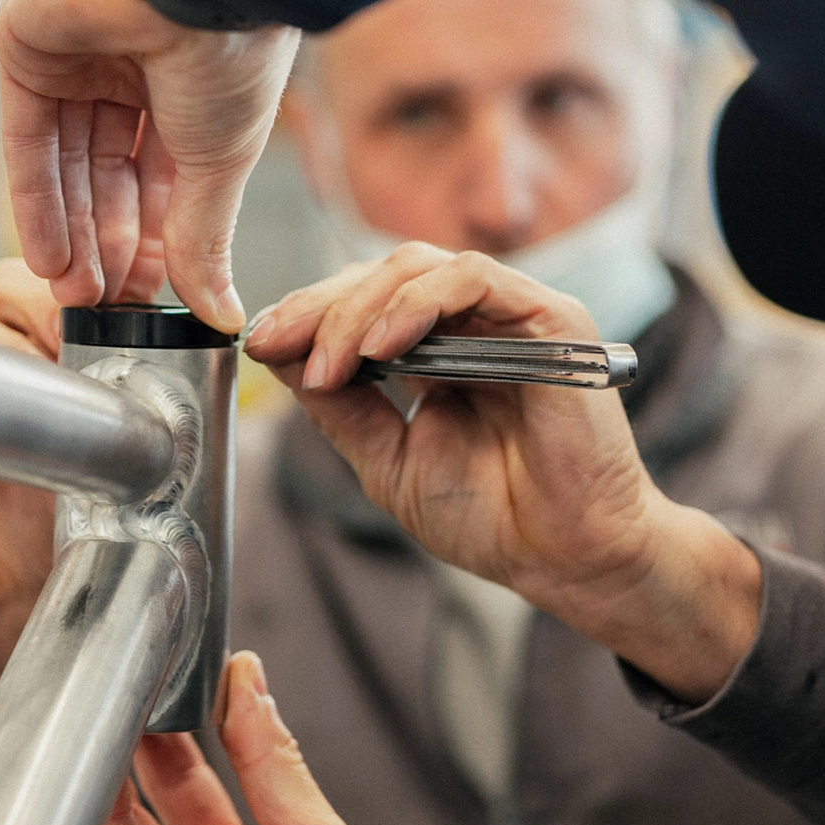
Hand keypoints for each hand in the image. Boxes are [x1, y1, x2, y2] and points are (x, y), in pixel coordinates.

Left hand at [0, 0, 298, 327]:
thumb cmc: (230, 54)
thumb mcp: (222, 162)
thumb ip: (204, 239)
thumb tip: (221, 315)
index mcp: (188, 88)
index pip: (159, 182)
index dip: (149, 244)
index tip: (145, 304)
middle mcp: (131, 72)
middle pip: (108, 177)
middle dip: (105, 246)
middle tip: (103, 308)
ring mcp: (77, 57)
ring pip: (66, 164)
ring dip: (68, 235)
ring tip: (76, 296)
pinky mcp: (26, 45)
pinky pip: (25, 139)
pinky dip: (35, 202)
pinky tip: (47, 258)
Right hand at [86, 651, 472, 824]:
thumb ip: (274, 762)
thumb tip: (251, 683)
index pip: (197, 791)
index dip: (180, 740)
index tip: (171, 685)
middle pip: (153, 816)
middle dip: (136, 758)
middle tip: (127, 697)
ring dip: (108, 795)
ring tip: (102, 733)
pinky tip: (99, 801)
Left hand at [242, 244, 764, 702]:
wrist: (563, 558)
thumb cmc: (493, 517)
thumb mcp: (388, 458)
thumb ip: (342, 406)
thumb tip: (280, 355)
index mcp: (442, 351)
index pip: (365, 303)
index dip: (308, 316)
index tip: (260, 345)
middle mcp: (478, 324)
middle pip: (382, 275)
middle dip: (319, 307)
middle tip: (277, 345)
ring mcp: (514, 315)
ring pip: (419, 267)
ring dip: (358, 308)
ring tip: (331, 364)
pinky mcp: (551, 318)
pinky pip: (472, 278)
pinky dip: (417, 303)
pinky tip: (381, 346)